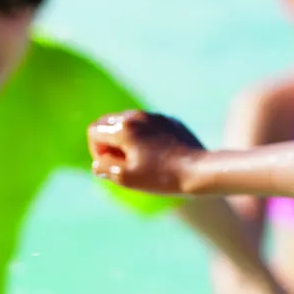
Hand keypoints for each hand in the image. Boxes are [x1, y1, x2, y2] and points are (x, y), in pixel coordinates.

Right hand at [88, 110, 204, 193]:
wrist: (200, 171)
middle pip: (108, 122)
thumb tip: (98, 162)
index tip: (112, 165)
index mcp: (123, 128)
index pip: (93, 131)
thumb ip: (104, 167)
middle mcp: (137, 115)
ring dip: (126, 138)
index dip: (96, 151)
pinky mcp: (170, 121)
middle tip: (123, 162)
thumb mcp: (127, 178)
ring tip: (140, 159)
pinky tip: (158, 155)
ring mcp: (155, 116)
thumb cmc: (162, 177)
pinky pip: (148, 124)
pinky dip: (145, 136)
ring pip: (128, 121)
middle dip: (108, 141)